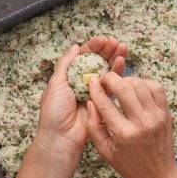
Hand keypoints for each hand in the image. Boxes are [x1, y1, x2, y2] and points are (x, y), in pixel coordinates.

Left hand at [36, 38, 127, 158]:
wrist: (61, 137)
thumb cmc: (54, 111)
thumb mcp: (55, 83)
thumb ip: (65, 64)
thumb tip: (75, 46)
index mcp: (70, 75)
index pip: (84, 56)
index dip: (93, 47)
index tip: (102, 40)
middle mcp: (82, 81)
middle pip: (97, 61)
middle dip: (107, 50)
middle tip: (116, 43)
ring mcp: (94, 91)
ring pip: (106, 71)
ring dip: (114, 58)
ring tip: (123, 48)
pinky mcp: (104, 101)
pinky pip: (112, 85)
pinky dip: (118, 73)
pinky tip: (121, 62)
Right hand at [86, 73, 176, 177]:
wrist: (158, 176)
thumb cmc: (129, 165)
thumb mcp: (105, 151)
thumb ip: (94, 126)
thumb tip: (91, 102)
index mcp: (124, 134)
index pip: (106, 103)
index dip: (96, 89)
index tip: (92, 82)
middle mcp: (141, 122)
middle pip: (124, 87)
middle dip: (111, 79)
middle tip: (105, 80)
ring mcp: (156, 116)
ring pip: (140, 84)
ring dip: (127, 80)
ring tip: (120, 85)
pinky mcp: (166, 113)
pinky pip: (157, 88)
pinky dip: (145, 83)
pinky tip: (137, 88)